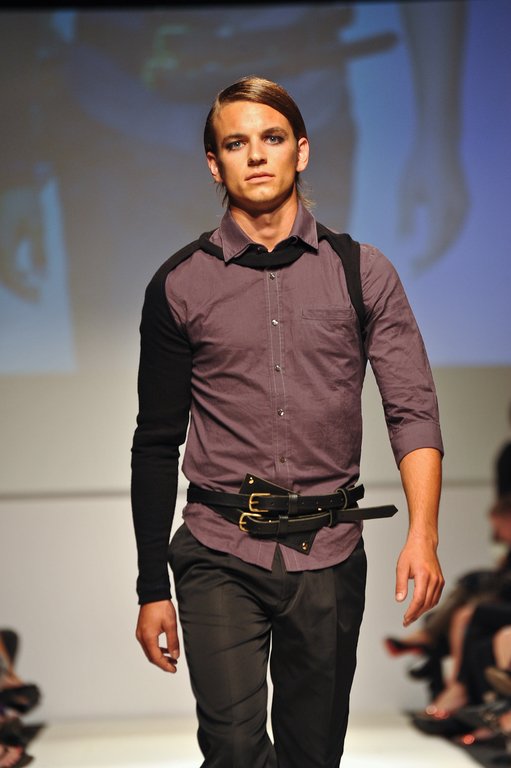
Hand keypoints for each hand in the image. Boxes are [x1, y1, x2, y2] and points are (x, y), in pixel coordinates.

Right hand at [0, 187, 45, 300]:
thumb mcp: (37, 224)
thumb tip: (42, 277)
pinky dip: (9, 270)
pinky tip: (24, 272)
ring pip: (0, 271)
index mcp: (3, 243)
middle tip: (37, 297)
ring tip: (32, 285)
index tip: (38, 297)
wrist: (12, 179)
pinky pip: (0, 262)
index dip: (23, 290)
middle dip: (19, 289)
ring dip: (13, 280)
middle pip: (2, 276)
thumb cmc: (26, 199)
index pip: (10, 276)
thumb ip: (39, 252)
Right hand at [135, 599, 179, 672]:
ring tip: (172, 658)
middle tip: (174, 666)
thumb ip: (173, 642)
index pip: (156, 658)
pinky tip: (165, 649)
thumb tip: (175, 655)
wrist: (153, 594)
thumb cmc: (161, 607)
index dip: (165, 665)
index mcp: (148, 637)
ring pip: (149, 651)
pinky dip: (156, 649)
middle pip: (151, 656)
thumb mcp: (170, 625)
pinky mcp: (142, 630)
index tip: (173, 670)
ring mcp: (140, 633)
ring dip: (160, 656)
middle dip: (162, 663)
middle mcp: (141, 637)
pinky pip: (148, 644)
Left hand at [395, 534, 443, 626]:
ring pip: (432, 602)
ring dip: (422, 611)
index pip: (419, 599)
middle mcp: (434, 579)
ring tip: (412, 616)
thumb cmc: (412, 552)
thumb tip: (399, 600)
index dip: (412, 611)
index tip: (405, 618)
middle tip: (406, 621)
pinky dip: (429, 604)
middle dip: (416, 614)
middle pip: (426, 603)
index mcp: (424, 576)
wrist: (423, 542)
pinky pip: (436, 597)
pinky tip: (421, 607)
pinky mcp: (441, 581)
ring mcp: (439, 580)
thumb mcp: (401, 567)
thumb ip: (400, 584)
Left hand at [398, 140, 468, 272]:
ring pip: (452, 237)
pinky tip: (430, 250)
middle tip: (414, 272)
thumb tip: (403, 242)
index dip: (425, 257)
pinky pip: (454, 229)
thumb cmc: (417, 166)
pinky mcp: (464, 204)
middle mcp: (457, 205)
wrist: (439, 144)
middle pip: (445, 242)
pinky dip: (443, 242)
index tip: (412, 268)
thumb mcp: (405, 192)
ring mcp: (463, 205)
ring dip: (437, 253)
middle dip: (430, 260)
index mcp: (441, 202)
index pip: (435, 239)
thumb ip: (405, 218)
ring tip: (420, 264)